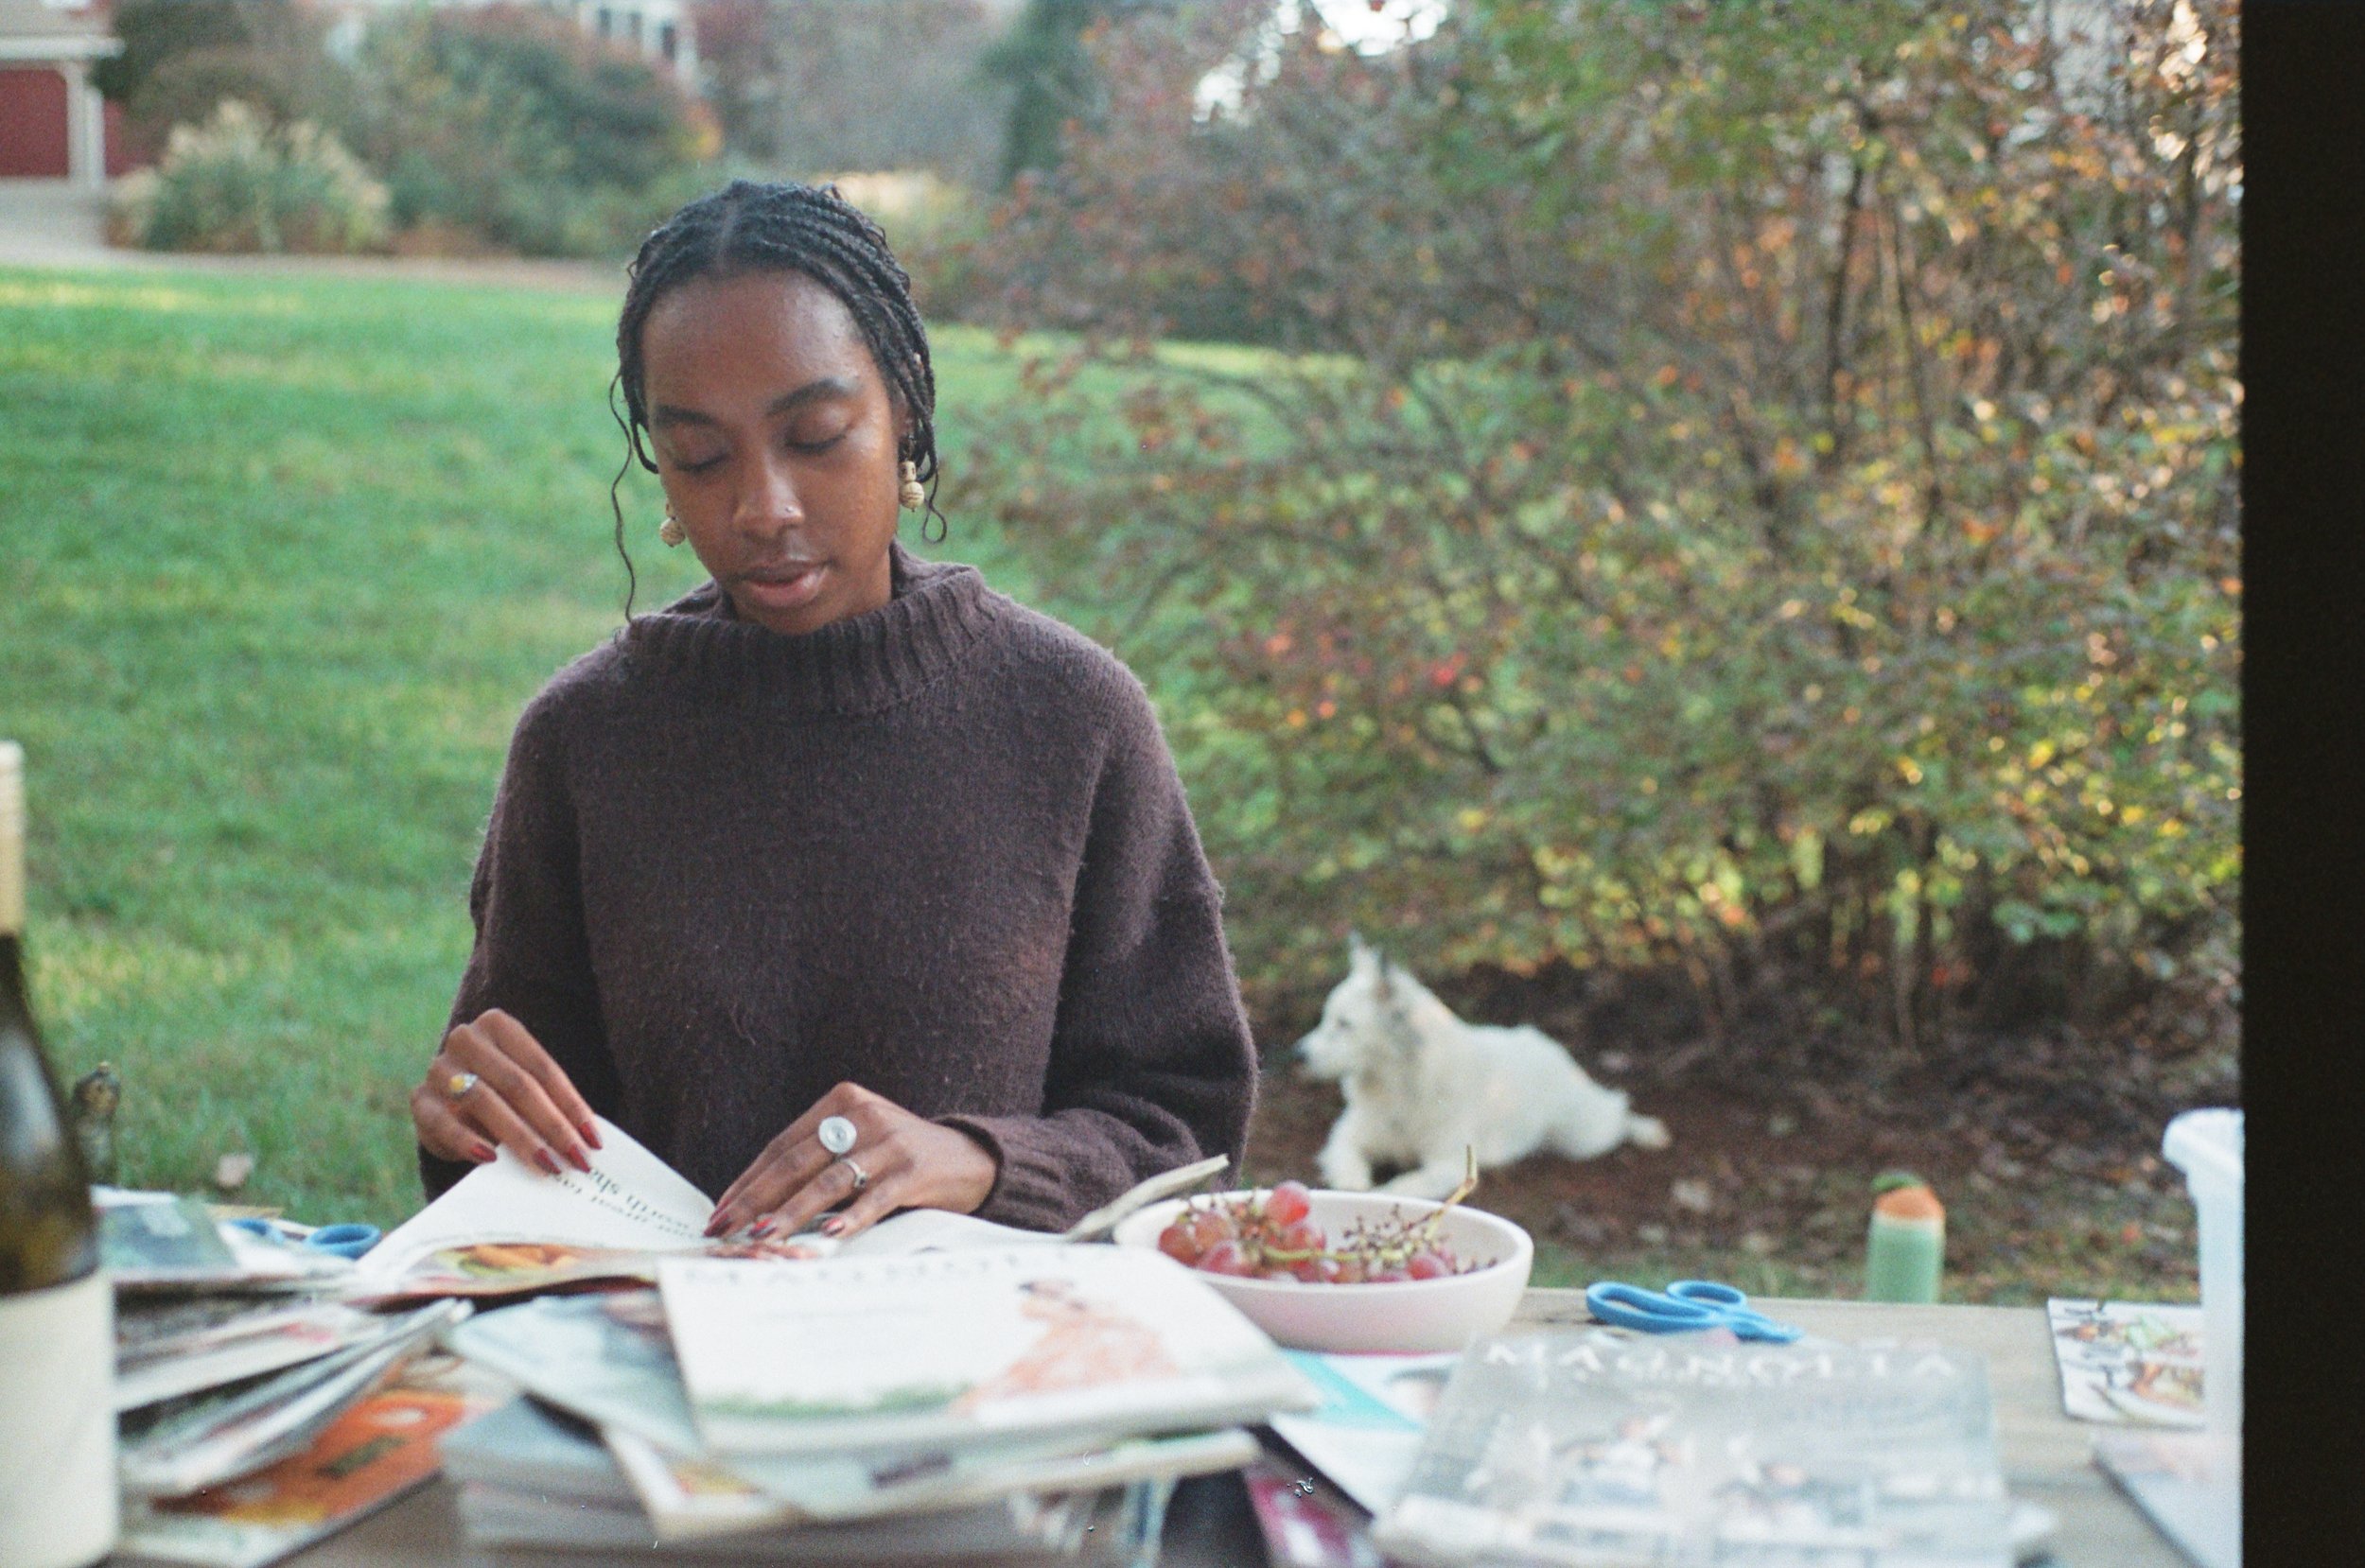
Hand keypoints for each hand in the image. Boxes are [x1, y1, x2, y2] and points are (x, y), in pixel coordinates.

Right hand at [411, 1008, 599, 1175]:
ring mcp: (439, 1067)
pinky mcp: (420, 1100)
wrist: (449, 1100)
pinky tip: (492, 1159)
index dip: (571, 1105)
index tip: (594, 1139)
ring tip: (546, 1164)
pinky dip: (470, 1142)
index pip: (542, 1068)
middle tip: (576, 1158)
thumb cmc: (501, 1091)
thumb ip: (548, 1102)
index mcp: (498, 1025)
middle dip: (552, 1125)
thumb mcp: (525, 1086)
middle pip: (517, 1084)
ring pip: (485, 1101)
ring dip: (520, 1137)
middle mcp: (466, 1039)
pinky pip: (445, 1122)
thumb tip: (586, 1138)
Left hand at [706, 1082, 998, 1242]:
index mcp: (842, 1101)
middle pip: (796, 1161)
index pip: (783, 1145)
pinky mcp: (913, 1168)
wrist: (969, 1157)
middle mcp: (863, 1114)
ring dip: (790, 1213)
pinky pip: (874, 1197)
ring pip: (828, 1181)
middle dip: (755, 1200)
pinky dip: (849, 1217)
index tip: (721, 1210)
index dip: (749, 1180)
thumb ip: (818, 1160)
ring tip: (763, 1237)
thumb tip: (756, 1206)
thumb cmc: (901, 1157)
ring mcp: (890, 1140)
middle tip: (726, 1230)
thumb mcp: (859, 1143)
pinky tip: (828, 1234)